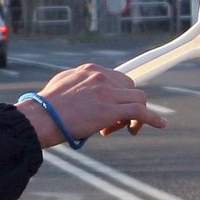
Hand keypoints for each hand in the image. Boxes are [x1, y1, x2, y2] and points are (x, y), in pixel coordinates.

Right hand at [15, 63, 166, 148]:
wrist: (40, 118)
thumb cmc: (45, 108)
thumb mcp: (62, 85)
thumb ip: (78, 83)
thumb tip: (85, 93)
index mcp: (89, 70)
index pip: (117, 78)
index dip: (120, 93)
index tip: (120, 105)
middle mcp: (101, 76)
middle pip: (130, 88)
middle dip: (126, 104)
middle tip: (114, 123)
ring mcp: (107, 92)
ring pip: (138, 99)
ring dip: (135, 115)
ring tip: (124, 129)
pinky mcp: (111, 109)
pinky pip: (141, 111)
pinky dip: (153, 118)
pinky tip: (160, 124)